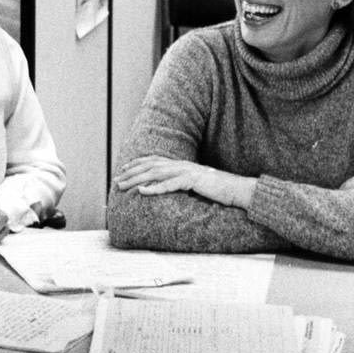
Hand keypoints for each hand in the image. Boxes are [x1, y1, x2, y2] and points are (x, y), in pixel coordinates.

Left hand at [114, 155, 253, 208]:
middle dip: (131, 174)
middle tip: (117, 181)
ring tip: (124, 187)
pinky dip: (155, 188)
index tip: (123, 170)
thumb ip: (180, 183)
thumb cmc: (216, 190)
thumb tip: (166, 188)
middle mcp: (181, 165)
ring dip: (137, 180)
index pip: (153, 161)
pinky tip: (143, 192)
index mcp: (181, 164)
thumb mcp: (194, 185)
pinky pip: (170, 185)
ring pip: (155, 174)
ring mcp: (186, 171)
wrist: (236, 189)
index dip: (137, 164)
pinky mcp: (192, 180)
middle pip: (150, 167)